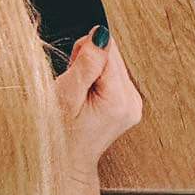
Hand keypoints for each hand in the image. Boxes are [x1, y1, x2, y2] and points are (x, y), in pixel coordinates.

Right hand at [55, 27, 142, 186]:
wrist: (67, 161)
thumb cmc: (60, 132)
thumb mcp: (66, 95)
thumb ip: (86, 63)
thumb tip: (101, 33)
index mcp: (119, 101)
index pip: (108, 50)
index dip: (85, 53)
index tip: (74, 71)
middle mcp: (133, 102)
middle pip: (114, 54)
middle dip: (90, 60)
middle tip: (75, 84)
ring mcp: (134, 104)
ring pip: (114, 62)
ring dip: (93, 68)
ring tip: (80, 92)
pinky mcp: (130, 103)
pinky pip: (115, 74)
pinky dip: (99, 78)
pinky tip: (88, 95)